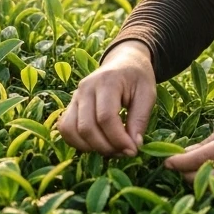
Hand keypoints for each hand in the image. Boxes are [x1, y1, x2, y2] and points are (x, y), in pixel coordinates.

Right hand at [57, 40, 155, 156]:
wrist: (124, 61)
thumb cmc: (137, 77)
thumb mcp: (147, 94)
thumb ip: (140, 119)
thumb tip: (134, 146)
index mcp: (107, 81)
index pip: (106, 117)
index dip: (118, 139)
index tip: (133, 150)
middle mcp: (86, 88)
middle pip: (86, 127)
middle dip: (106, 147)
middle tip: (124, 152)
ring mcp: (75, 96)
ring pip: (71, 130)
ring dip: (90, 147)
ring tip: (111, 149)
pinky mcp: (70, 105)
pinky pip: (65, 129)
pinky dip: (77, 142)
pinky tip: (97, 144)